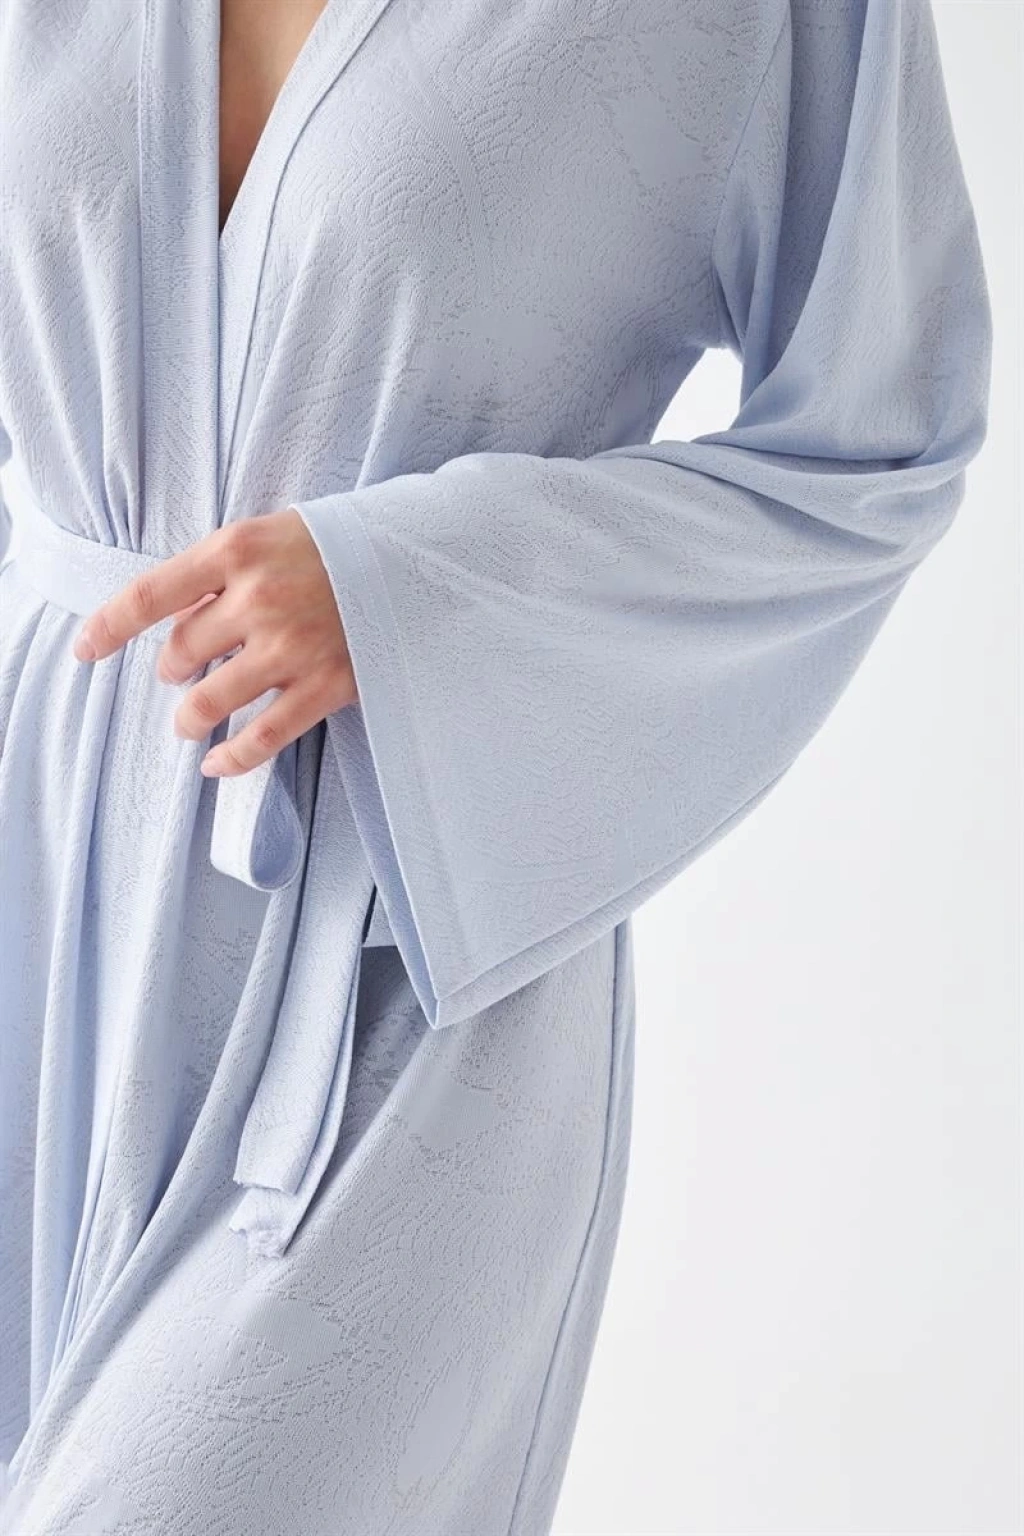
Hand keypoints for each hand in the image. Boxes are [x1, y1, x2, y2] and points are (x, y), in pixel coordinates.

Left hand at [71, 509, 356, 776]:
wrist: (417, 559)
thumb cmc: (335, 546)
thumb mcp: (270, 534)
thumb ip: (220, 572)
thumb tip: (174, 621)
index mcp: (237, 551)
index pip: (149, 596)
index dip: (108, 628)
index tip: (86, 650)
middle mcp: (258, 599)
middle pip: (180, 652)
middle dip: (171, 669)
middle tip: (180, 672)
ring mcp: (291, 647)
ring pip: (209, 701)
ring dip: (190, 717)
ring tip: (191, 720)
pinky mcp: (325, 686)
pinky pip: (261, 738)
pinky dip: (231, 758)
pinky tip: (216, 764)